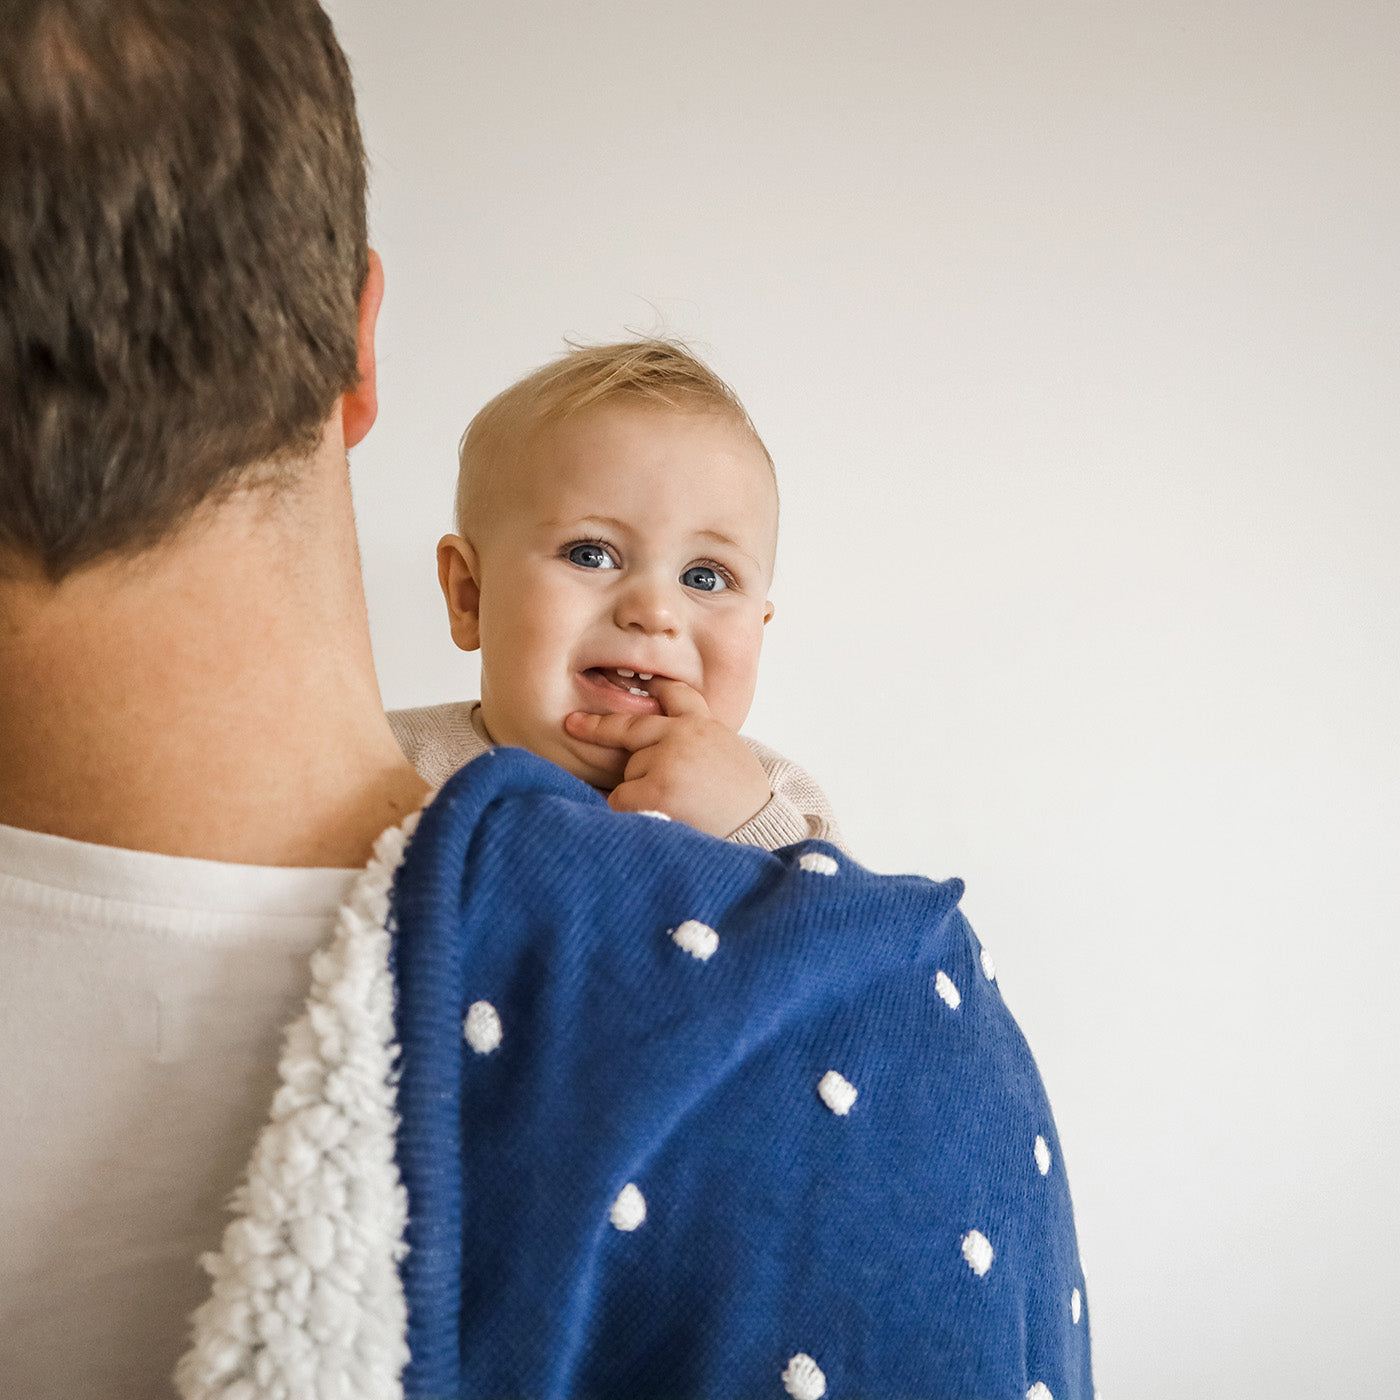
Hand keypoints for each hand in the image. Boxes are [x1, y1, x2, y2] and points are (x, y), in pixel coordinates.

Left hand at [564, 679, 772, 837]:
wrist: (760, 829)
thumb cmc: (744, 805)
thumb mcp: (728, 759)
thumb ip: (697, 746)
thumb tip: (656, 750)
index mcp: (705, 725)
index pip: (678, 696)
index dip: (657, 690)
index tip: (637, 682)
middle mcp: (684, 733)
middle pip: (630, 726)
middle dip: (598, 727)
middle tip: (572, 724)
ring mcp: (669, 758)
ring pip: (629, 772)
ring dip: (639, 793)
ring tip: (676, 809)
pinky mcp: (657, 787)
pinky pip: (621, 799)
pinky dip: (630, 813)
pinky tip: (658, 820)